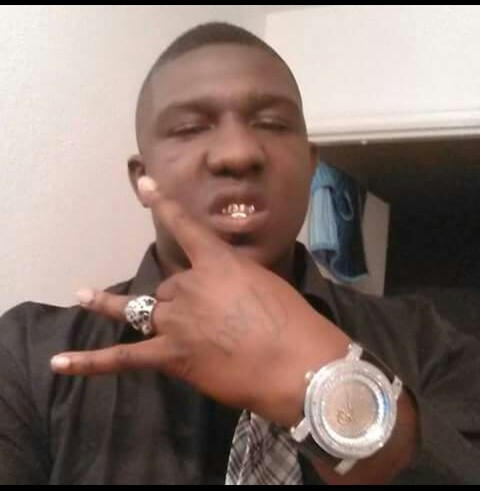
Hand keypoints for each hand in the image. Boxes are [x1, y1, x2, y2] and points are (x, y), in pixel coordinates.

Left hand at [51, 177, 349, 426]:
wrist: (298, 363)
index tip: (145, 185)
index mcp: (217, 263)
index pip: (185, 228)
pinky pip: (125, 358)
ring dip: (143, 313)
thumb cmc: (294, 322)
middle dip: (184, 302)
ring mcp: (177, 320)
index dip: (164, 205)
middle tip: (216, 324)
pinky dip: (90, 363)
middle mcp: (190, 286)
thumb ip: (237, 283)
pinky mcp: (171, 355)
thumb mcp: (267, 287)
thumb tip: (224, 295)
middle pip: (170, 288)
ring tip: (87, 297)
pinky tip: (61, 363)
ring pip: (150, 312)